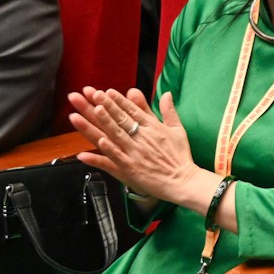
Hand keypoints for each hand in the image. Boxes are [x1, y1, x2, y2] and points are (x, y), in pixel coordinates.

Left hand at [68, 87, 202, 207]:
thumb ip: (168, 111)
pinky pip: (114, 160)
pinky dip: (104, 153)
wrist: (183, 181)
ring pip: (115, 135)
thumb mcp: (178, 130)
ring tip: (90, 112)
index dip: (118, 100)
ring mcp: (135, 154)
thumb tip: (166, 93)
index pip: (132, 111)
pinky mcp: (130, 169)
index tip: (106, 92)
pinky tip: (93, 147)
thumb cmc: (179, 156)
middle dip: (105, 105)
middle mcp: (142, 138)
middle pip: (120, 119)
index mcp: (153, 128)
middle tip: (93, 94)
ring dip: (101, 123)